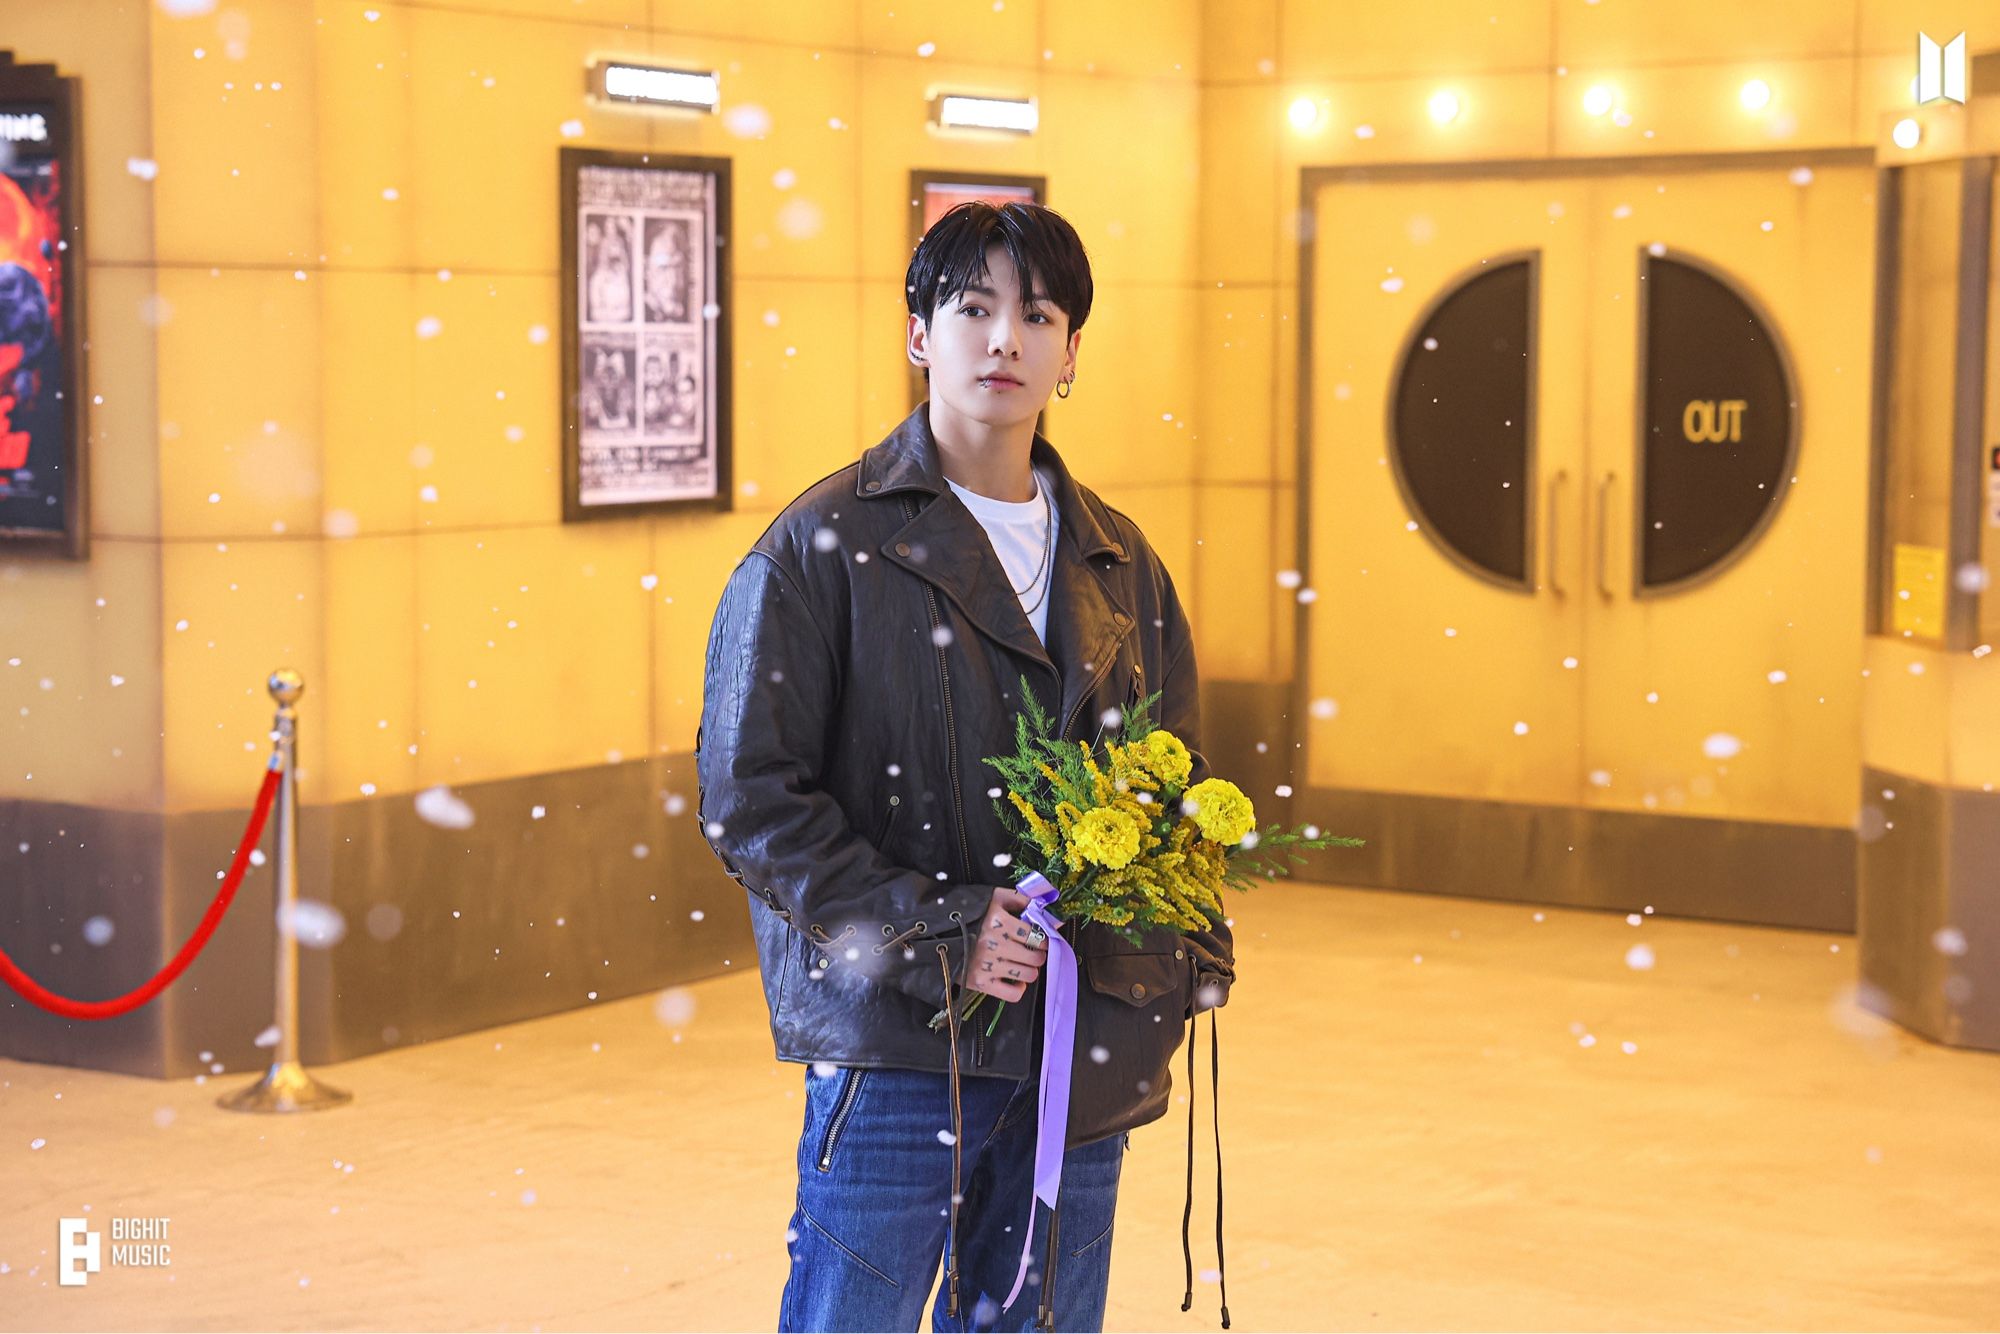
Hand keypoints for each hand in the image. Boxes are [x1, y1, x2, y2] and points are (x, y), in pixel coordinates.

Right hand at [963, 885, 1048, 1002]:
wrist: (937, 931)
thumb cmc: (969, 912)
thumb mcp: (993, 897)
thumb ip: (1019, 899)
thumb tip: (1042, 908)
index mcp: (999, 921)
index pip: (1035, 935)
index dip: (1042, 937)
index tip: (1038, 938)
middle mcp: (995, 944)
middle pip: (1035, 957)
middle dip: (1038, 954)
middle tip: (1032, 951)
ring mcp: (988, 965)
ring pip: (1028, 975)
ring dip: (1029, 969)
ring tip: (1023, 963)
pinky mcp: (980, 983)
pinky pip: (1012, 994)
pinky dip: (1018, 988)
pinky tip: (1015, 980)